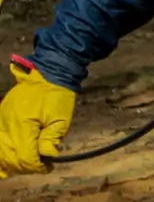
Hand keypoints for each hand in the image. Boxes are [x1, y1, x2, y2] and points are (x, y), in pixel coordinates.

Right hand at [0, 60, 75, 177]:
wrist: (50, 73)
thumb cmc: (58, 95)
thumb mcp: (61, 118)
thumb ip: (52, 138)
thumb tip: (47, 156)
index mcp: (23, 125)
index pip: (24, 156)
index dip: (36, 166)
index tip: (48, 166)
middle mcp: (7, 125)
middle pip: (9, 157)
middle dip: (24, 166)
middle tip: (39, 165)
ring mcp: (1, 120)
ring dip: (10, 161)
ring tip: (26, 162)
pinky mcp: (0, 117)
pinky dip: (1, 151)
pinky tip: (9, 157)